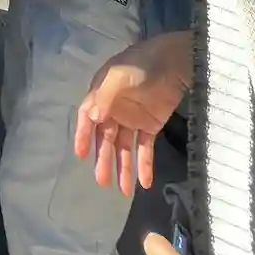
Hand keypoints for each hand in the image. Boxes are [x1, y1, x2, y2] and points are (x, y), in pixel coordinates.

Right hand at [73, 32, 190, 195]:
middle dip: (103, 160)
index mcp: (102, 95)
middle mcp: (114, 109)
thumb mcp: (119, 76)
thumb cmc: (141, 64)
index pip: (88, 118)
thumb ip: (106, 96)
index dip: (83, 136)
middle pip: (106, 138)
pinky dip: (144, 165)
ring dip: (123, 168)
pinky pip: (144, 148)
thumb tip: (93, 118)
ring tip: (123, 192)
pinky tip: (145, 183)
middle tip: (102, 183)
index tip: (80, 155)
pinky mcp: (150, 125)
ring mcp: (132, 118)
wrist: (174, 62)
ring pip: (124, 147)